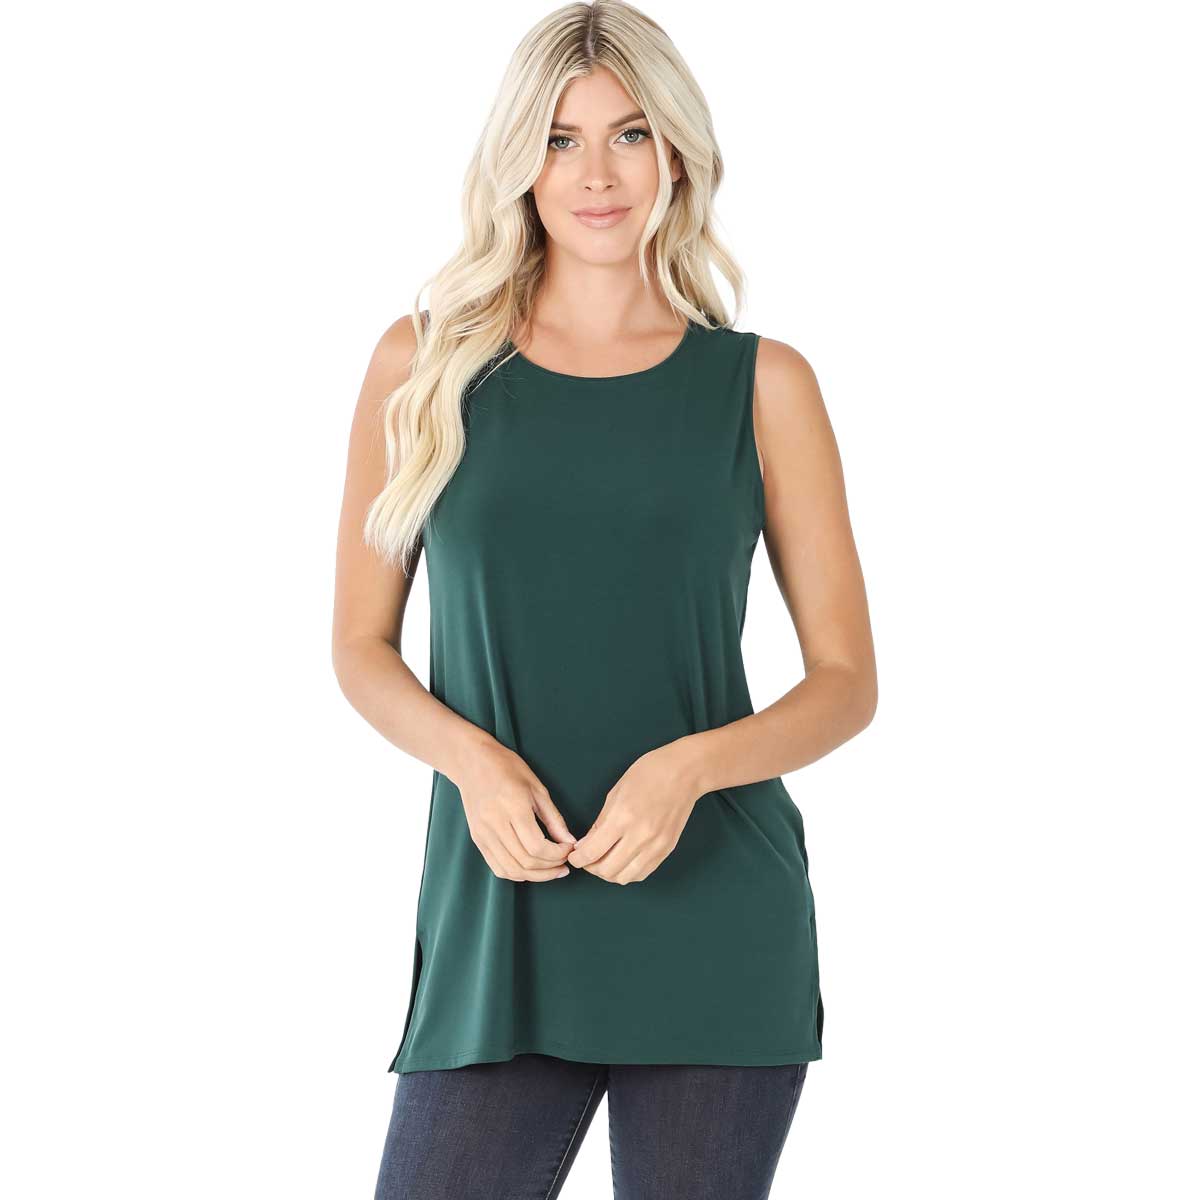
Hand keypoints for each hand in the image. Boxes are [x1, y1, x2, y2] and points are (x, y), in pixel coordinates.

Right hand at [455, 739, 577, 881]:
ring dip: (535, 876)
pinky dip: (517, 874)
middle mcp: (495, 824)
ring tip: (551, 870)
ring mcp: (483, 834)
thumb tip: (569, 841)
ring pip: (511, 869)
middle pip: (525, 861)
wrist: (472, 762)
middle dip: (550, 868)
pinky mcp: (477, 839)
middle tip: (564, 864)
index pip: (537, 846)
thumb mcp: (537, 788)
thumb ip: (554, 818)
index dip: (557, 854)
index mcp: (513, 807)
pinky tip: (531, 869)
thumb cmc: (507, 769)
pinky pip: (497, 867)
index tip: (569, 849)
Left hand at [567, 741, 703, 884]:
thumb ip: (600, 823)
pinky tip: (622, 862)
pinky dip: (628, 873)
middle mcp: (640, 836)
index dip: (578, 859)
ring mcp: (656, 846)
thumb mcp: (615, 793)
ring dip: (609, 874)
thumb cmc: (649, 774)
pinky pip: (642, 873)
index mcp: (622, 818)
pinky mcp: (667, 850)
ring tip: (604, 861)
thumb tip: (586, 844)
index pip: (592, 852)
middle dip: (591, 868)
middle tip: (587, 859)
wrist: (684, 772)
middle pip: (607, 870)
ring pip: (625, 877)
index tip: (574, 857)